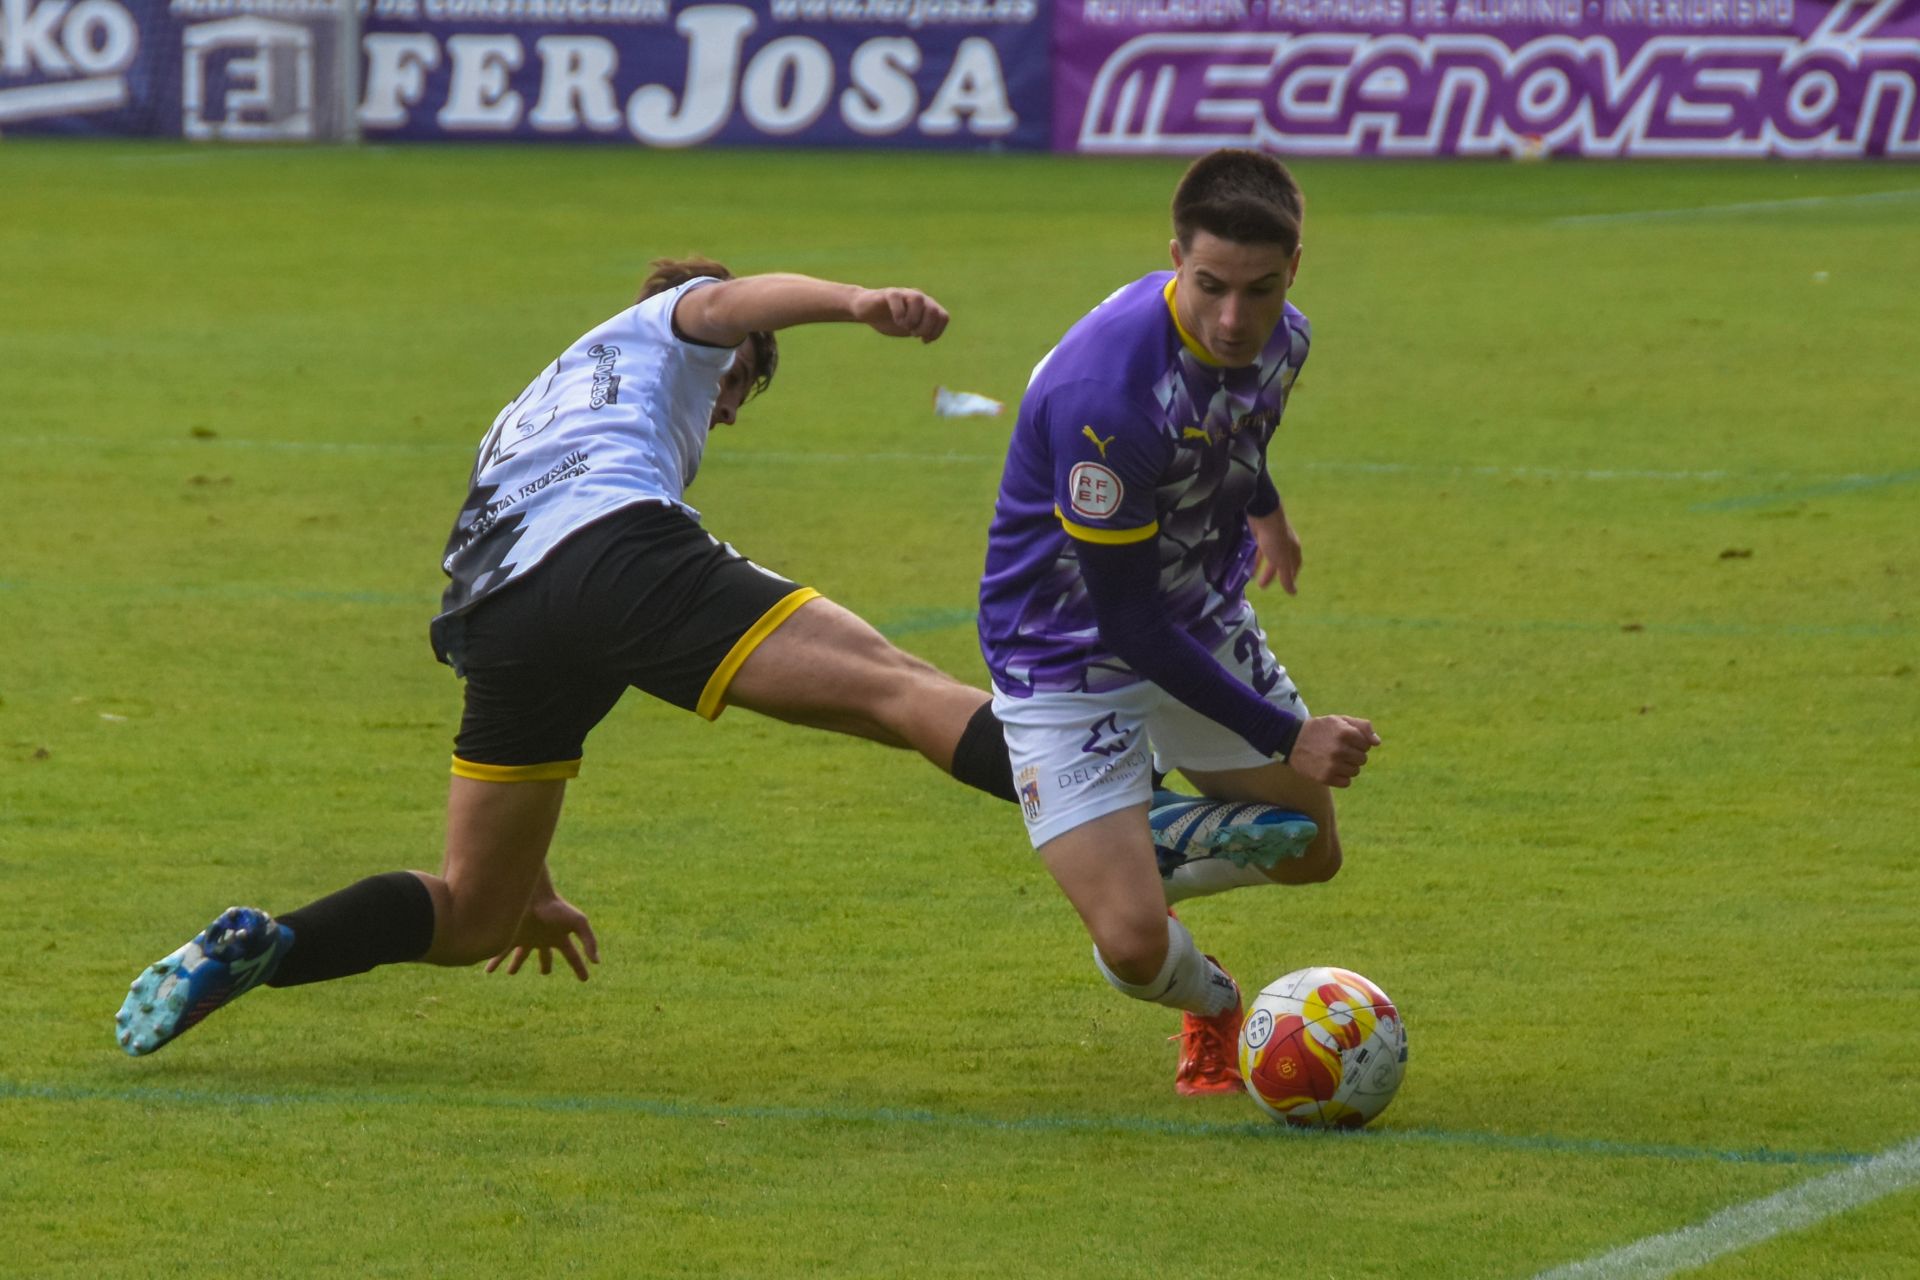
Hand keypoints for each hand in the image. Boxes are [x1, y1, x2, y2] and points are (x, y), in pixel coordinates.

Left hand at [486, 892, 600, 981]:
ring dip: (516, 965)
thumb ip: (589, 941)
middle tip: (545, 972)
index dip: (579, 968)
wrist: (532, 894)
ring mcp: (526, 938)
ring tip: (510, 972)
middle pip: (544, 956)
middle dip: (545, 964)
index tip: (585, 979)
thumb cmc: (556, 907)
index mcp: (559, 937)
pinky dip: (495, 962)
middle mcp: (542, 939)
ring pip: (520, 956)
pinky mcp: (511, 937)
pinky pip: (501, 953)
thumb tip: (596, 962)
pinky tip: (488, 971)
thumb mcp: (579, 923)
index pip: (572, 956)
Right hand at [850, 288, 948, 342]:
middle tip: (913, 334)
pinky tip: (897, 320)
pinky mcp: (889, 293)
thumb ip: (922, 330)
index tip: (923, 340)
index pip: (943, 317)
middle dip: (925, 327)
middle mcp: (918, 297)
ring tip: (905, 326)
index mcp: (926, 306)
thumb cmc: (889, 320)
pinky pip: (897, 297)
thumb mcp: (909, 328)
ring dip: (913, 318)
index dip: (936, 331)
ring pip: (918, 299)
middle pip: (933, 310)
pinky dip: (899, 312)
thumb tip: (929, 336)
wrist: (867, 311)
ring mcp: (904, 293)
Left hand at [1249, 505, 1301, 593]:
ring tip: (1254, 581)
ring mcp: (1273, 539)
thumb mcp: (1282, 561)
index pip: (1295, 566)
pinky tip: (1249, 567)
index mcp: (1294, 549)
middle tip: (1262, 587)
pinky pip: (1260, 551)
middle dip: (1272, 575)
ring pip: (1269, 558)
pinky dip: (1256, 560)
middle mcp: (1286, 544)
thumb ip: (1286, 577)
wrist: (1264, 513)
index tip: (1286, 586)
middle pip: (1280, 563)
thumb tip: (1293, 593)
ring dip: (1263, 569)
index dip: (1291, 577)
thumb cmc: (1276, 539)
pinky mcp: (1262, 535)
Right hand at [1286, 715, 1380, 787]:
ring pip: (1355, 771)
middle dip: (1354, 755)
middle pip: (1362, 759)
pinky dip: (1341, 778)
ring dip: (1348, 766)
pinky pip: (1346, 782)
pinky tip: (1331, 769)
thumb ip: (1362, 727)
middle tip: (1339, 750)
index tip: (1345, 741)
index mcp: (1345, 733)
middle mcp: (1340, 749)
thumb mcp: (1339, 720)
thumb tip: (1377, 743)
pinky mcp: (1325, 777)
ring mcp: (1332, 764)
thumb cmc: (1320, 730)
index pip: (1367, 745)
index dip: (1358, 743)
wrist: (1292, 740)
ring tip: (1334, 759)